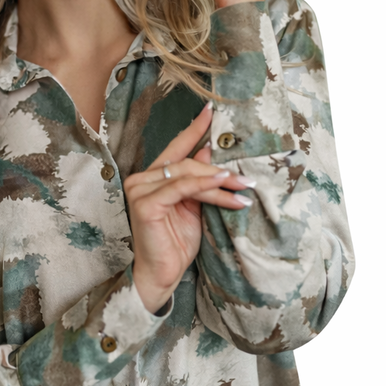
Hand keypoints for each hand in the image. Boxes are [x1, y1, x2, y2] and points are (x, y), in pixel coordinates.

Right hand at [124, 104, 255, 313]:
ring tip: (242, 187)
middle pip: (187, 163)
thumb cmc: (175, 245)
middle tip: (246, 179)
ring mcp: (140, 189)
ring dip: (218, 181)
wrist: (161, 275)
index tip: (211, 111)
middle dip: (219, 169)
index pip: (176, 148)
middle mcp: (142, 179)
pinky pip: (181, 188)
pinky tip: (223, 185)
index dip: (194, 130)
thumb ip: (200, 183)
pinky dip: (204, 185)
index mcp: (153, 178)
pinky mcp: (145, 203)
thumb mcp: (194, 208)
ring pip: (187, 174)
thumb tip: (211, 154)